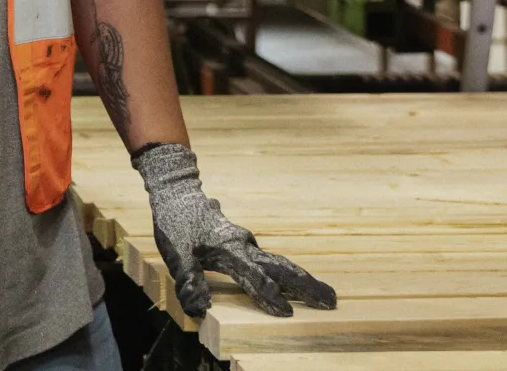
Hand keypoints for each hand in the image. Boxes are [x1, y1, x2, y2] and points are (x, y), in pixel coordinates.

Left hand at [133, 142, 336, 318]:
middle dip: (306, 286)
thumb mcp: (177, 256)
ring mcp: (246, 243)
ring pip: (279, 263)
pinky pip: (271, 259)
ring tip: (324, 294)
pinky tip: (295, 279)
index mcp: (231, 251)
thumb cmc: (175, 225)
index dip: (270, 297)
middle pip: (281, 268)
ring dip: (301, 279)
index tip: (289, 314)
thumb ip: (190, 282)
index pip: (256, 278)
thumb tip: (200, 308)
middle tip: (331, 301)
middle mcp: (244, 246)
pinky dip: (287, 271)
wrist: (178, 192)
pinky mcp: (243, 242)